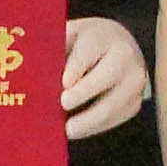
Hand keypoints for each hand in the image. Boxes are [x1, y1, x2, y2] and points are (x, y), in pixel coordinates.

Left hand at [59, 14, 153, 140]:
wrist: (120, 45)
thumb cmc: (85, 44)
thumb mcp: (70, 36)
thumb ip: (54, 50)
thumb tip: (31, 72)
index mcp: (102, 36)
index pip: (88, 51)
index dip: (75, 68)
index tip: (63, 83)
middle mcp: (124, 56)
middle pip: (105, 77)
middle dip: (82, 94)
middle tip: (61, 106)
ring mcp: (134, 80)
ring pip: (112, 105)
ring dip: (87, 121)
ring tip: (66, 130)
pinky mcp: (135, 102)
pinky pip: (115, 119)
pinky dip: (94, 127)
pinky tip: (77, 130)